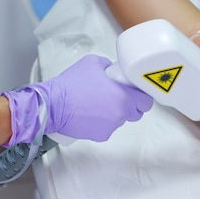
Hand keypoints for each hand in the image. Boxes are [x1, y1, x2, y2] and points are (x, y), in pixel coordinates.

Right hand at [3, 55, 152, 144]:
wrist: (52, 105)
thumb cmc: (71, 84)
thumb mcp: (93, 63)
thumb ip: (109, 65)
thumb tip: (113, 70)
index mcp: (123, 97)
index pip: (146, 102)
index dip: (142, 97)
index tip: (135, 92)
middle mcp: (120, 114)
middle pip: (135, 113)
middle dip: (129, 105)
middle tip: (116, 96)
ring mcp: (110, 127)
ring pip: (120, 120)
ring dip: (113, 113)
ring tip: (97, 103)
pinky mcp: (100, 136)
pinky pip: (107, 128)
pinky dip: (102, 122)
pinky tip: (89, 113)